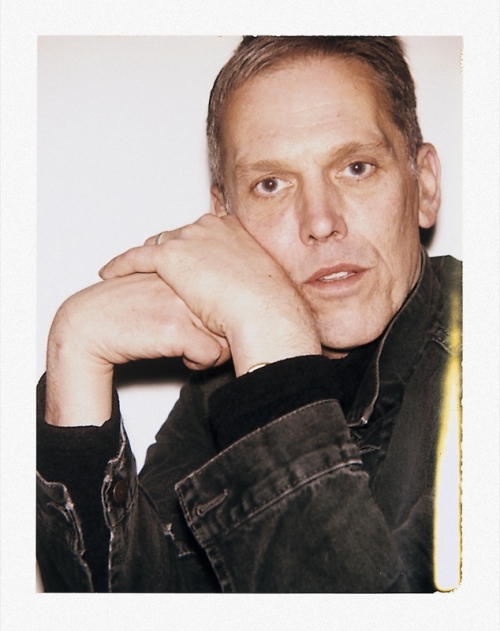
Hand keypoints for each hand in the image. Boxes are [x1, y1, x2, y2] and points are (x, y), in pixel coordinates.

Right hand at [45, 273, 229, 425]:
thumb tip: (225, 309)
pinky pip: (211, 355)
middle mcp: (186, 281)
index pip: (230, 288)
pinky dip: (200, 363)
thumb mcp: (160, 287)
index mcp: (185, 266)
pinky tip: (182, 358)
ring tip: (193, 349)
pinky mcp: (175, 329)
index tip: (219, 324)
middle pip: (232, 311)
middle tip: (208, 340)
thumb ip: (190, 287)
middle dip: (225, 332)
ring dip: (214, 349)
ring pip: (227, 334)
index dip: (226, 312)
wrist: (89, 326)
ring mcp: (182, 303)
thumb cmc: (125, 309)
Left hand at [100, 214, 320, 374]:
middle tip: (160, 272)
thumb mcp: (261, 285)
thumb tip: (243, 297)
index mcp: (233, 229)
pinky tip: (111, 273)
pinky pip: (136, 257)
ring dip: (145, 261)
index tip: (186, 261)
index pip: (202, 233)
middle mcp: (209, 227)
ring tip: (133, 274)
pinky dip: (121, 265)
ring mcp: (189, 238)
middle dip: (168, 253)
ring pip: (156, 245)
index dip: (191, 248)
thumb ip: (246, 281)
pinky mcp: (169, 255)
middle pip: (177, 236)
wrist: (263, 309)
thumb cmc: (269, 304)